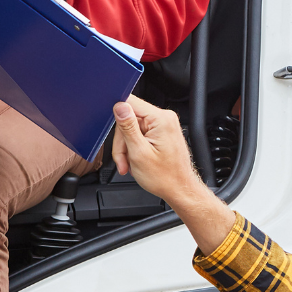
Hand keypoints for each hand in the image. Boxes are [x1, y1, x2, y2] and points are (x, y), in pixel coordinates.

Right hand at [112, 96, 232, 252]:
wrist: (178, 189)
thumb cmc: (164, 177)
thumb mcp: (139, 152)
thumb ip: (128, 127)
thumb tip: (119, 106)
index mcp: (161, 119)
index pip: (130, 102)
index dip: (116, 115)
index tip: (113, 131)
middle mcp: (164, 118)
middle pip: (128, 118)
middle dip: (122, 141)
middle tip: (124, 160)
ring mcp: (163, 125)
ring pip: (131, 129)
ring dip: (126, 148)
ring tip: (130, 164)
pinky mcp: (161, 133)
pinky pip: (139, 134)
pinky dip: (133, 148)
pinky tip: (135, 160)